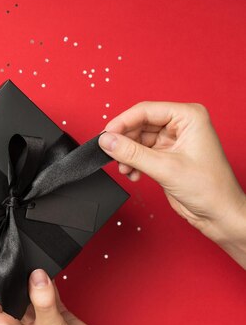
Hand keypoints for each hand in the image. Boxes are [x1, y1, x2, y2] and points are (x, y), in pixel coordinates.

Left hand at [0, 269, 130, 324]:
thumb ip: (42, 301)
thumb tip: (37, 277)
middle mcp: (16, 322)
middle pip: (6, 292)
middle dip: (11, 279)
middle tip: (16, 262)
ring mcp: (34, 315)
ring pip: (26, 289)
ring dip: (31, 278)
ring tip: (34, 266)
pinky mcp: (52, 310)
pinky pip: (45, 289)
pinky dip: (47, 281)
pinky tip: (48, 272)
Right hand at [98, 102, 245, 265]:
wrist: (218, 213)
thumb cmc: (210, 188)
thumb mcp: (165, 167)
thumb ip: (132, 153)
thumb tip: (107, 140)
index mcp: (188, 117)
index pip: (146, 111)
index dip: (123, 122)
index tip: (106, 135)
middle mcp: (180, 125)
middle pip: (139, 124)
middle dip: (124, 142)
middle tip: (111, 153)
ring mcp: (172, 140)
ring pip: (136, 140)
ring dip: (127, 155)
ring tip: (126, 169)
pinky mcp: (165, 155)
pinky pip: (139, 153)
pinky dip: (132, 163)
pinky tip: (134, 174)